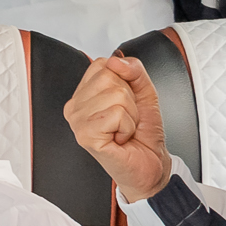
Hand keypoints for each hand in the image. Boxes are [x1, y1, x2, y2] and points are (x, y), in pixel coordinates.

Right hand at [66, 54, 172, 200]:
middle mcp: (75, 106)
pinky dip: (127, 127)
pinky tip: (121, 138)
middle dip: (129, 99)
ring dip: (130, 115)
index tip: (125, 104)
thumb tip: (117, 60)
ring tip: (123, 129)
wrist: (150, 165)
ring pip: (115, 95)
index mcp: (84, 94)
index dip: (124, 82)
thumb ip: (134, 70)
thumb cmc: (143, 134)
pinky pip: (116, 114)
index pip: (103, 64)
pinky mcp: (86, 136)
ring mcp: (77, 122)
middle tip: (126, 119)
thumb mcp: (144, 93)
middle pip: (109, 77)